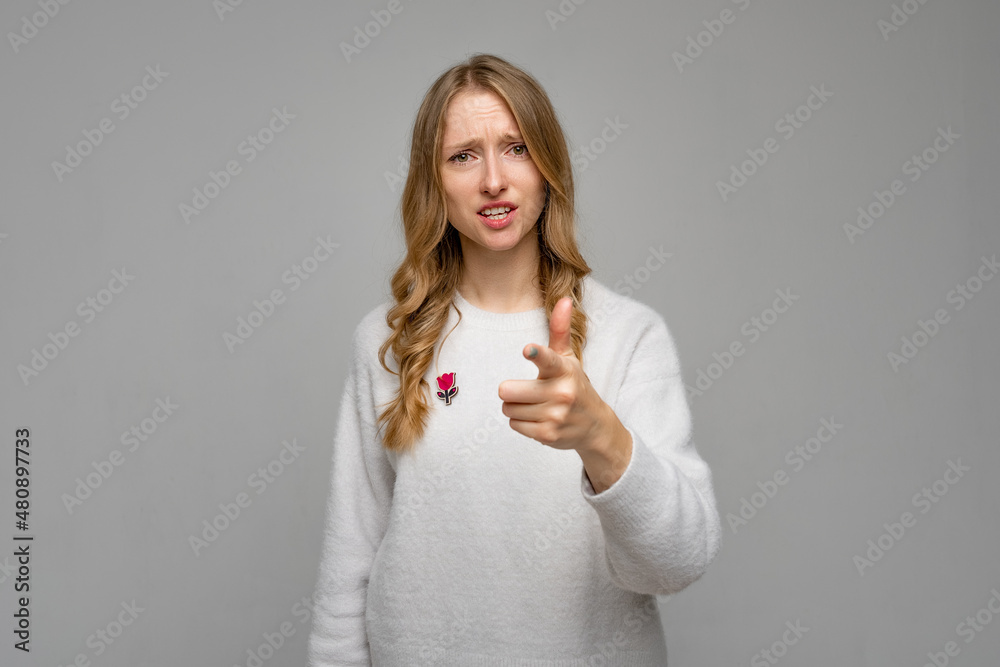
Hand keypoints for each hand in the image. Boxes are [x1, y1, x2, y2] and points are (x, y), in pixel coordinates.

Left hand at [498, 296, 614, 454]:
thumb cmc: (574, 385)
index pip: (548, 359)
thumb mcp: (569, 358)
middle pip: (507, 390)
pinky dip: (521, 422)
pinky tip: (538, 419)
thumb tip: (565, 299)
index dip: (536, 354)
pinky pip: (514, 425)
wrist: (594, 426)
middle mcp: (561, 393)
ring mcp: (555, 416)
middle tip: (526, 391)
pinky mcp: (548, 435)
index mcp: (564, 369)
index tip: (528, 349)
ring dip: (515, 407)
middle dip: (510, 391)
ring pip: (508, 408)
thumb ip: (560, 330)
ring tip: (535, 405)